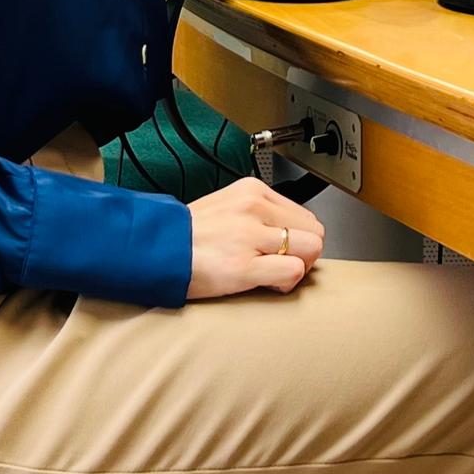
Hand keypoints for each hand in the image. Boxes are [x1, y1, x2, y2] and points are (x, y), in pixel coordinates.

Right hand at [186, 176, 324, 298]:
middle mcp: (254, 208)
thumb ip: (263, 213)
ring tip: (272, 272)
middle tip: (279, 263)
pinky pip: (293, 271)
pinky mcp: (245, 266)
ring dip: (298, 267)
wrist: (159, 250)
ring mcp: (250, 236)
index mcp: (253, 190)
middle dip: (303, 253)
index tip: (279, 249)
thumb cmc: (193, 233)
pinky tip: (266, 283)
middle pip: (314, 232)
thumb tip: (295, 233)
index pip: (304, 216)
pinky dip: (286, 282)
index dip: (297, 238)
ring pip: (311, 249)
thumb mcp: (231, 205)